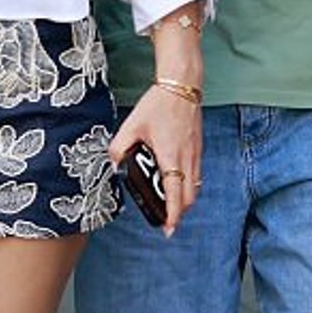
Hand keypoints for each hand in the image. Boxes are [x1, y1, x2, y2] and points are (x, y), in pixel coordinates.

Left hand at [108, 86, 202, 236]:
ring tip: (171, 203)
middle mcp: (187, 158)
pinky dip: (189, 184)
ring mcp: (195, 153)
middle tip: (167, 219)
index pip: (175, 194)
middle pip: (189, 197)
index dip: (172, 215)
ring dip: (185, 199)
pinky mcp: (198, 146)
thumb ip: (118, 148)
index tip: (168, 228)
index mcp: (170, 156)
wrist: (182, 85)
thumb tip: (113, 165)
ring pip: (195, 186)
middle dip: (179, 212)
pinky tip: (177, 180)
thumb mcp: (131, 125)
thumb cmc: (158, 104)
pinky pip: (197, 173)